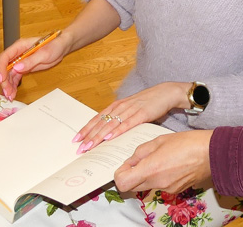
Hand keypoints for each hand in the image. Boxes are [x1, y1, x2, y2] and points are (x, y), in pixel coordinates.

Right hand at [0, 33, 69, 100]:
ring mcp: (20, 61)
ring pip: (10, 74)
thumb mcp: (44, 54)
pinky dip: (14, 85)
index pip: (5, 57)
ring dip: (8, 85)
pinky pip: (16, 77)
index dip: (1, 68)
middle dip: (4, 80)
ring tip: (9, 96)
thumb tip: (17, 68)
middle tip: (6, 92)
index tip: (2, 79)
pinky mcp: (25, 68)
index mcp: (20, 46)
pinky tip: (13, 93)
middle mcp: (17, 54)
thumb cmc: (54, 45)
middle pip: (5, 67)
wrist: (62, 47)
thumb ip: (30, 61)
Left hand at [72, 82, 187, 152]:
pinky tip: (109, 138)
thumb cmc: (149, 102)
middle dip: (89, 136)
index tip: (76, 139)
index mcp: (117, 106)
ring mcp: (131, 110)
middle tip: (79, 148)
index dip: (86, 129)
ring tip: (89, 146)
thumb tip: (110, 134)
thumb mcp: (132, 109)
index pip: (98, 118)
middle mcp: (121, 107)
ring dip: (99, 136)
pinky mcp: (142, 114)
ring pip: (111, 124)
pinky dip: (117, 131)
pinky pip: (127, 124)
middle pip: (101, 122)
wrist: (166, 92)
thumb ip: (121, 119)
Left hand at [114, 130, 213, 192]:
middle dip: (131, 175)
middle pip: (132, 187)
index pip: (123, 183)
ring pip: (146, 186)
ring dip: (145, 176)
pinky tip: (169, 164)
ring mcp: (167, 189)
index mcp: (150, 168)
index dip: (120, 174)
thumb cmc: (187, 142)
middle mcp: (157, 183)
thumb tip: (132, 161)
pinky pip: (160, 186)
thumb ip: (141, 151)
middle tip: (138, 162)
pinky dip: (158, 177)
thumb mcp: (159, 140)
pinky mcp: (175, 190)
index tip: (125, 165)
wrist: (212, 153)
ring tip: (157, 159)